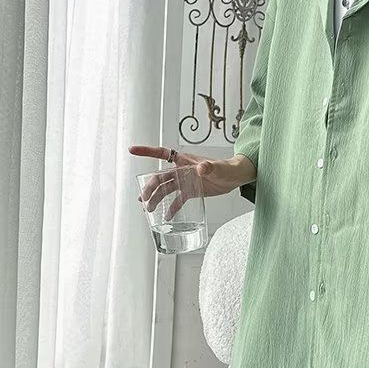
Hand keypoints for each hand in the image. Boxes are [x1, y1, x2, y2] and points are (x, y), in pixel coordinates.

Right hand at [129, 145, 253, 218]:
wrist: (236, 177)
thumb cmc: (228, 168)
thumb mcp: (219, 168)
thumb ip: (210, 167)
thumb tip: (201, 168)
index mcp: (185, 161)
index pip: (162, 153)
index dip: (147, 152)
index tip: (132, 151)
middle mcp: (182, 170)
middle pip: (160, 177)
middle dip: (150, 187)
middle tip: (143, 199)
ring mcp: (186, 181)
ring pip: (166, 189)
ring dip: (156, 198)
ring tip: (148, 209)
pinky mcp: (192, 191)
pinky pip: (178, 200)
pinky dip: (171, 208)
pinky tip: (167, 216)